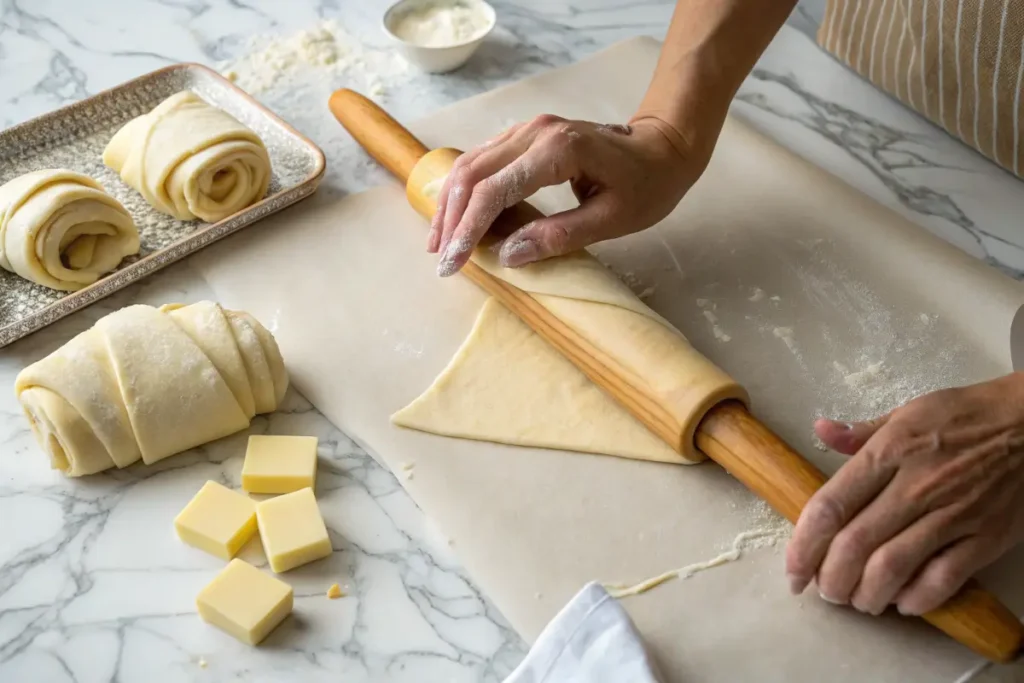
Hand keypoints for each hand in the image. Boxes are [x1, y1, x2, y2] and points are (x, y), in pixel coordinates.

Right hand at [427, 114, 707, 275]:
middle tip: (441, 260)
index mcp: (558, 151)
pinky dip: (466, 189)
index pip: (494, 190)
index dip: (469, 230)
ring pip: (471, 163)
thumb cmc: (648, 185)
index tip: (453, 264)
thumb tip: (508, 256)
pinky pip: (484, 159)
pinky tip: (458, 216)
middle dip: (451, 220)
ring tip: (440, 242)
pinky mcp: (526, 134)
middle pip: (472, 174)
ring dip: (451, 203)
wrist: (665, 145)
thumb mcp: (612, 220)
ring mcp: (528, 129)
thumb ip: (558, 237)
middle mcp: (535, 132)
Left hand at [787, 373, 1023, 615]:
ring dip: (865, 595)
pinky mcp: (984, 537)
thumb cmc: (963, 416)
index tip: (792, 569)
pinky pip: (943, 579)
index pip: (831, 505)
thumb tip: (820, 430)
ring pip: (892, 568)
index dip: (803, 544)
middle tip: (823, 591)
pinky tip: (900, 602)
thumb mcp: (906, 412)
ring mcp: (951, 515)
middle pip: (855, 545)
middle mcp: (915, 486)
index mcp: (888, 453)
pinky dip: (916, 599)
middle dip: (829, 579)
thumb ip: (860, 433)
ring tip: (856, 600)